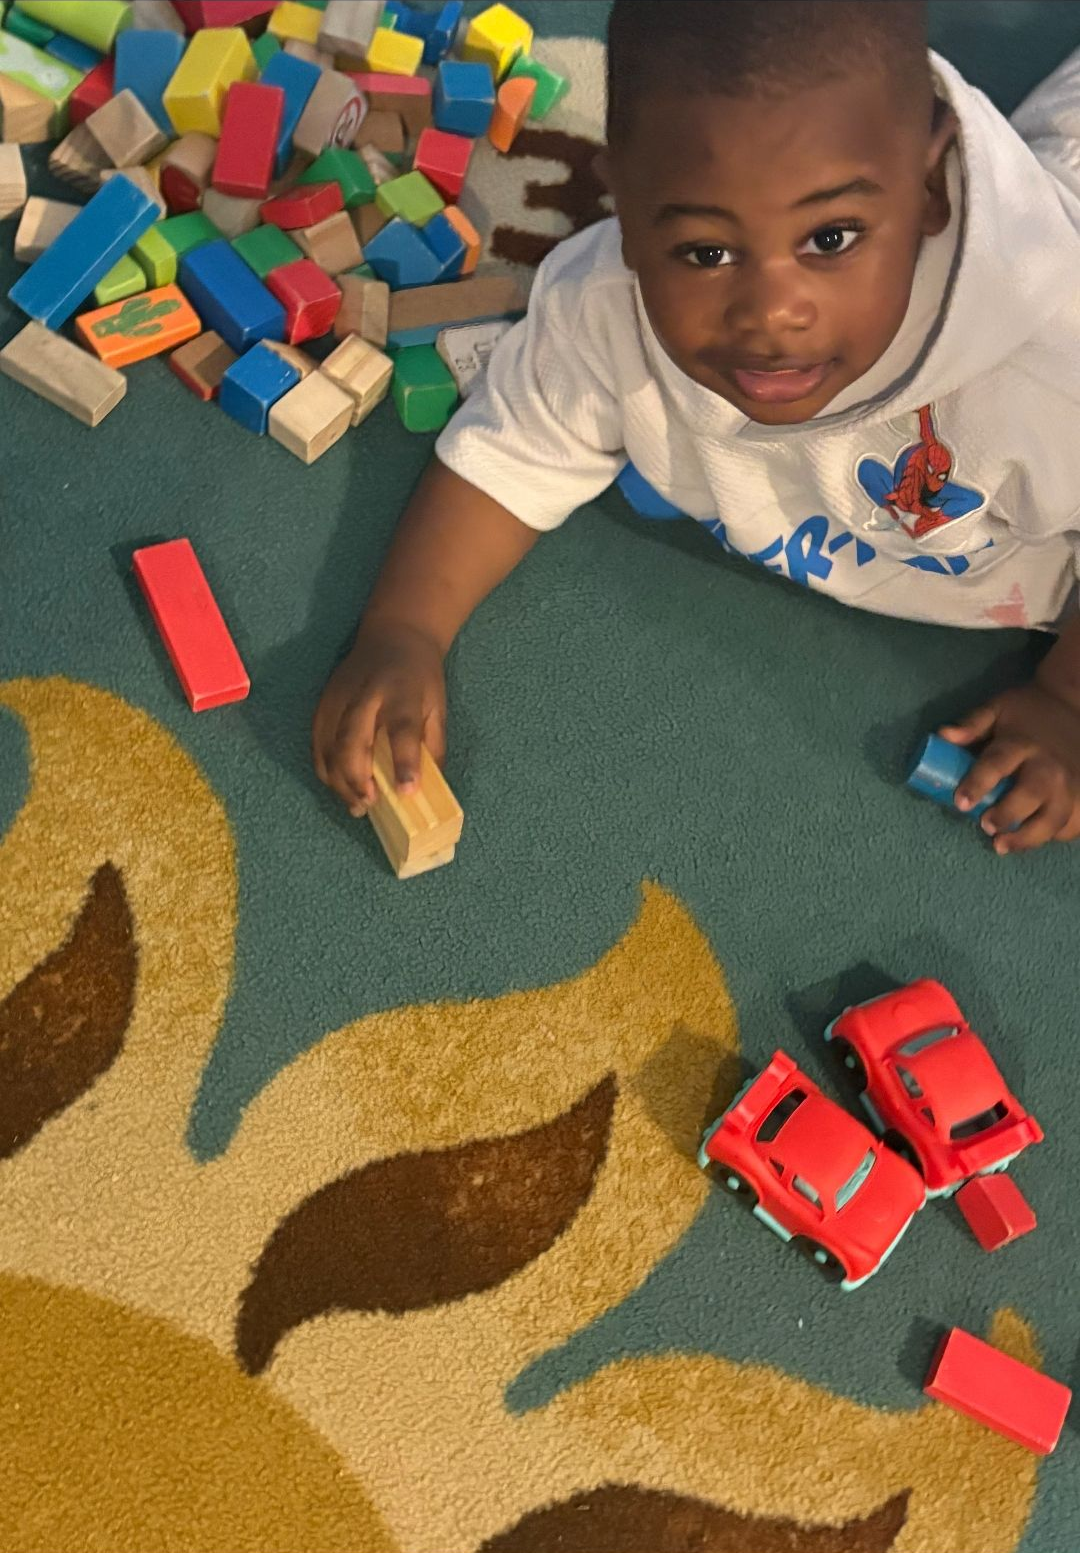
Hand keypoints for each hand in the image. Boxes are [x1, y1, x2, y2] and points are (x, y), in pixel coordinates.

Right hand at [312, 622, 446, 817]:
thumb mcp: (438, 706)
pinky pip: (317, 743)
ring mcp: (339, 697)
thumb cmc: (420, 677)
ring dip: (339, 780)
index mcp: (402, 692)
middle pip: (353, 739)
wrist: (394, 635)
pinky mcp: (323, 702)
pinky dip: (325, 769)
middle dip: (358, 777)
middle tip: (369, 804)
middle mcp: (366, 694)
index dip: (404, 762)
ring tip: (356, 806)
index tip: (406, 792)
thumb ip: (433, 745)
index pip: (402, 729)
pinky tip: (339, 787)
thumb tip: (425, 790)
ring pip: (329, 745)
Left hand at [939, 684, 1079, 853]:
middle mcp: (1049, 765)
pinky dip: (1057, 835)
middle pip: (1031, 795)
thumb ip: (971, 724)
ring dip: (1029, 837)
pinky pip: (1074, 823)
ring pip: (1055, 818)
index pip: (997, 764)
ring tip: (1002, 845)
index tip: (961, 803)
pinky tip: (1035, 838)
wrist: (1075, 705)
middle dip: (1008, 815)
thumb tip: (943, 736)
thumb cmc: (1028, 711)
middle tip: (986, 827)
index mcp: (1022, 743)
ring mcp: (1072, 783)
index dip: (978, 784)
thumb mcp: (998, 708)